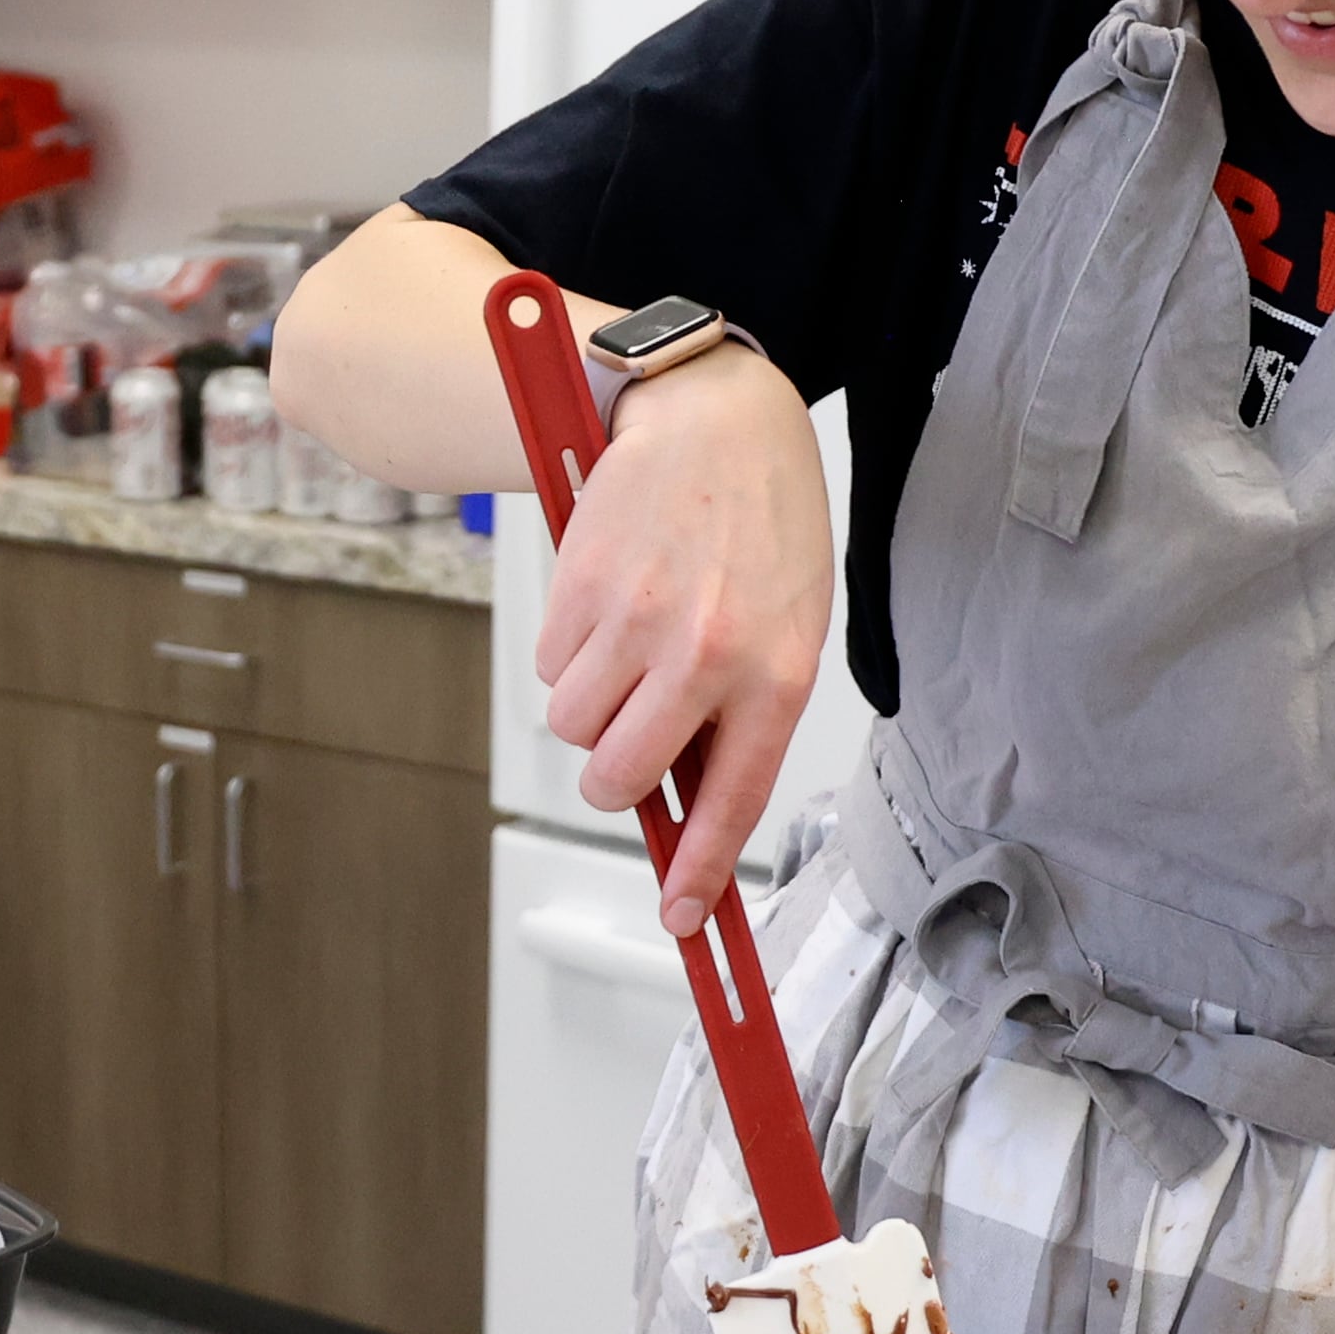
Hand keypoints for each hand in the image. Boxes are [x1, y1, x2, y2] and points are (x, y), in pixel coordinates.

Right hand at [533, 343, 828, 934]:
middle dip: (613, 778)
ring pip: (573, 726)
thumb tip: (688, 802)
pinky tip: (609, 604)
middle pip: (618, 777)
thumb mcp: (787, 624)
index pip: (729, 801)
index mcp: (775, 671)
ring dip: (590, 706)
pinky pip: (547, 668)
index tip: (683, 917)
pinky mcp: (580, 586)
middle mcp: (706, 652)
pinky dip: (569, 654)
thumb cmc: (763, 523)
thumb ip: (744, 713)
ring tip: (630, 647)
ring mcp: (636, 619)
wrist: (716, 416)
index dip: (698, 871)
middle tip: (629, 744)